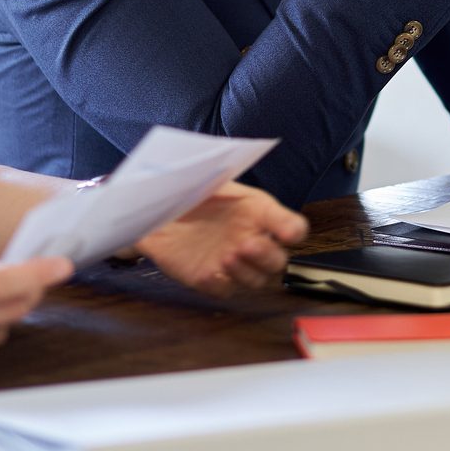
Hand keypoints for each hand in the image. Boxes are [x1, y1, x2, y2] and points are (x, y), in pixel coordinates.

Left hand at [134, 182, 309, 296]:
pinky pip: (224, 290)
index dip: (293, 229)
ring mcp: (233, 263)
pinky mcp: (210, 279)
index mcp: (259, 211)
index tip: (288, 233)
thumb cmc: (190, 189)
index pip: (291, 226)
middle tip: (247, 244)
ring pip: (256, 280)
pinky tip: (210, 272)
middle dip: (267, 256)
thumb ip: (223, 174)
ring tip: (227, 256)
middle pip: (277, 261)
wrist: (156, 210)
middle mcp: (252, 239)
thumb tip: (233, 160)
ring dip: (246, 272)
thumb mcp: (210, 177)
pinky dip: (221, 284)